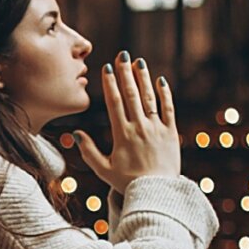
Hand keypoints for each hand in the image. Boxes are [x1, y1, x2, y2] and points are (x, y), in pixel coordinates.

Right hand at [73, 50, 180, 193]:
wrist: (158, 193)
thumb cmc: (128, 183)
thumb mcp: (103, 170)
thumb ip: (88, 151)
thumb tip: (76, 133)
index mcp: (122, 135)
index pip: (115, 103)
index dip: (110, 83)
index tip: (106, 67)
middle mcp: (140, 128)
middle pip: (131, 94)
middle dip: (126, 72)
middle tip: (122, 55)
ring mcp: (157, 129)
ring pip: (149, 98)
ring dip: (143, 78)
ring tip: (138, 61)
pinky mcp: (171, 133)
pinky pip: (168, 109)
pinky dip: (165, 93)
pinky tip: (160, 80)